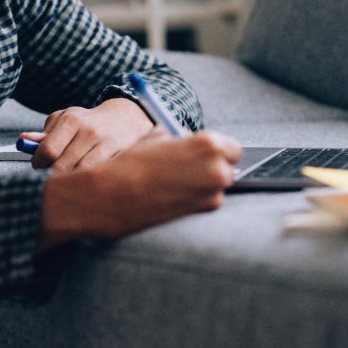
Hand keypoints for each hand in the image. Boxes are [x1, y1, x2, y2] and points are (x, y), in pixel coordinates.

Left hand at [21, 97, 154, 171]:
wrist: (127, 119)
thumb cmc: (89, 122)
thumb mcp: (66, 119)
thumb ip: (46, 133)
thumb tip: (24, 140)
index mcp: (71, 120)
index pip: (48, 150)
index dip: (39, 164)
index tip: (39, 167)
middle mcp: (88, 130)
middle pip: (62, 166)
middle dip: (52, 176)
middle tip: (51, 179)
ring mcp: (105, 143)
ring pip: (79, 174)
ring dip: (69, 183)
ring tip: (67, 183)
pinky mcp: (119, 155)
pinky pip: (98, 176)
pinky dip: (88, 183)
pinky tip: (85, 183)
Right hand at [37, 130, 242, 250]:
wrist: (115, 194)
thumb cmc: (132, 162)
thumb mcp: (157, 136)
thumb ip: (181, 138)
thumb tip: (188, 139)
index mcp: (209, 144)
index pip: (232, 146)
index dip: (216, 148)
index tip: (203, 151)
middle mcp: (218, 169)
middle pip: (230, 165)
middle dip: (213, 164)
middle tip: (190, 165)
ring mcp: (213, 193)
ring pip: (218, 183)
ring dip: (204, 181)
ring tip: (174, 179)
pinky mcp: (204, 211)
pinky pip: (207, 198)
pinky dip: (195, 195)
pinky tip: (172, 192)